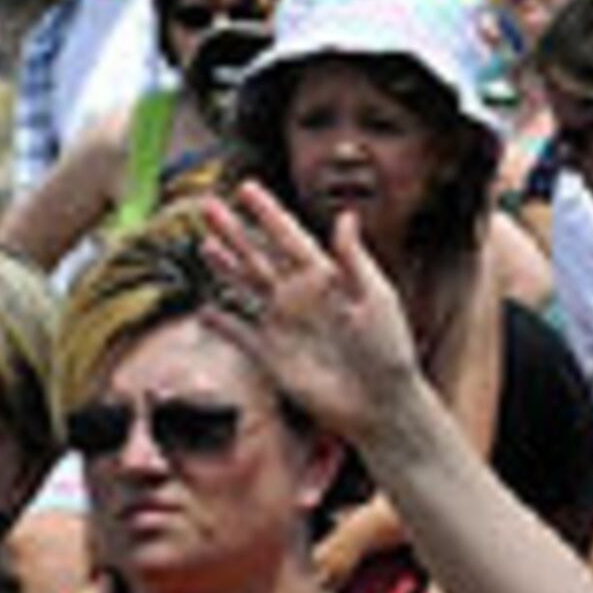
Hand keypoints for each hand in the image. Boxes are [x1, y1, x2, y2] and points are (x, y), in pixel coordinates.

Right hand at [192, 182, 428, 445]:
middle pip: (257, 255)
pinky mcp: (273, 357)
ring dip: (224, 266)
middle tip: (207, 206)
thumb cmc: (389, 351)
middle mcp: (299, 296)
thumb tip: (345, 217)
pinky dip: (222, 324)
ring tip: (204, 245)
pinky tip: (205, 311)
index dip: (267, 212)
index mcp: (324, 277)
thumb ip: (355, 260)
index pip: (289, 237)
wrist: (381, 406)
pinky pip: (241, 335)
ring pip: (245, 287)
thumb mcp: (377, 299)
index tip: (245, 186)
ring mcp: (284, 325)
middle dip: (233, 231)